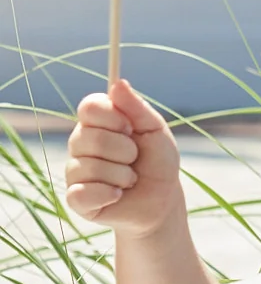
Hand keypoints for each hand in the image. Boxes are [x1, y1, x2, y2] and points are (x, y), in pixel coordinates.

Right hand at [64, 78, 182, 231]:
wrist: (162, 201)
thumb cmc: (158, 163)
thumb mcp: (155, 130)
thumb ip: (136, 107)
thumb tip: (117, 83)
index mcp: (97, 123)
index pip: (89, 107)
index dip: (113, 117)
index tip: (130, 128)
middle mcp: (80, 143)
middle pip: (90, 137)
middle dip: (124, 150)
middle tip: (135, 158)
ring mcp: (76, 171)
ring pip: (90, 166)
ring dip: (122, 175)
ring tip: (130, 179)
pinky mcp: (76, 199)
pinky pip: (82, 193)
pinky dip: (108, 194)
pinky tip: (117, 195)